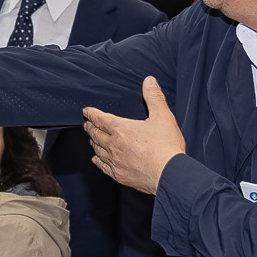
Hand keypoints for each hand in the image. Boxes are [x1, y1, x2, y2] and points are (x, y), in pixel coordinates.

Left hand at [83, 76, 187, 195]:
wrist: (169, 174)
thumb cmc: (166, 147)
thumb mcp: (163, 116)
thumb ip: (154, 97)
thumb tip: (149, 81)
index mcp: (121, 129)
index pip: (100, 119)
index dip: (92, 114)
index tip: (86, 111)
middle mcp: (114, 145)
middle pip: (95, 134)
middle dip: (90, 127)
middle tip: (87, 124)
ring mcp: (115, 161)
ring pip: (97, 150)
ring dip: (93, 142)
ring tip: (92, 138)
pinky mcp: (119, 175)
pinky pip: (102, 166)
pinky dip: (97, 160)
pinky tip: (96, 159)